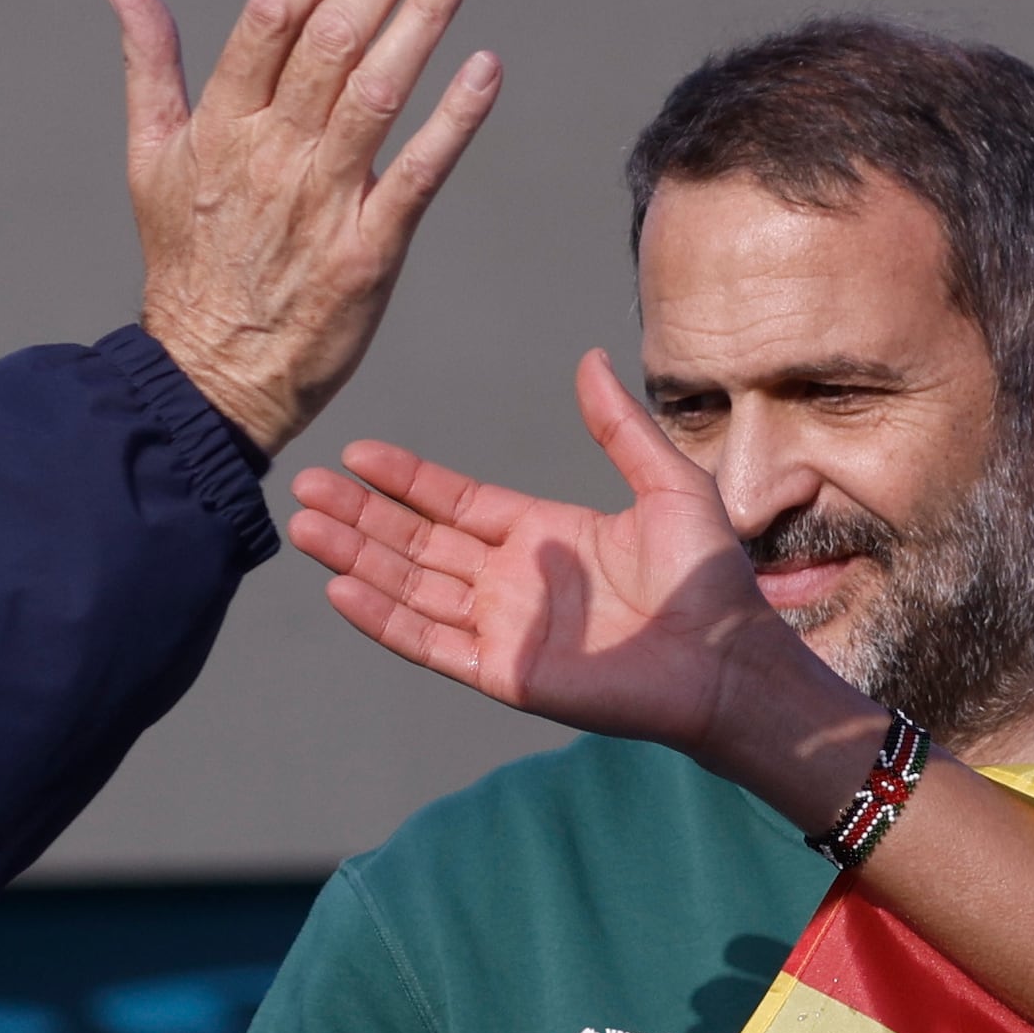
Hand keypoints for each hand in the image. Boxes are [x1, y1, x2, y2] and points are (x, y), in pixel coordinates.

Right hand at [115, 0, 500, 454]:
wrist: (208, 376)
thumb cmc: (186, 263)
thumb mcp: (149, 157)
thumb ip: (148, 63)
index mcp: (220, 124)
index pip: (273, 14)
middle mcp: (270, 152)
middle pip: (332, 38)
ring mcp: (321, 201)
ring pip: (376, 90)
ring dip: (423, 18)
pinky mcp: (367, 252)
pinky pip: (416, 174)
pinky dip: (454, 120)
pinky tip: (486, 68)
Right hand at [289, 353, 868, 792]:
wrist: (729, 658)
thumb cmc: (710, 578)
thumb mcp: (667, 483)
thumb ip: (618, 428)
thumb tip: (589, 360)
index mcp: (543, 534)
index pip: (454, 502)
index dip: (405, 480)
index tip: (357, 455)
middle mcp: (514, 582)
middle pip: (417, 543)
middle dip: (361, 516)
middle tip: (305, 488)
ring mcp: (505, 629)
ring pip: (411, 589)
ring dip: (358, 559)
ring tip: (304, 528)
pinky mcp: (506, 673)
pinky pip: (431, 642)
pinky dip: (384, 618)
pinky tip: (342, 587)